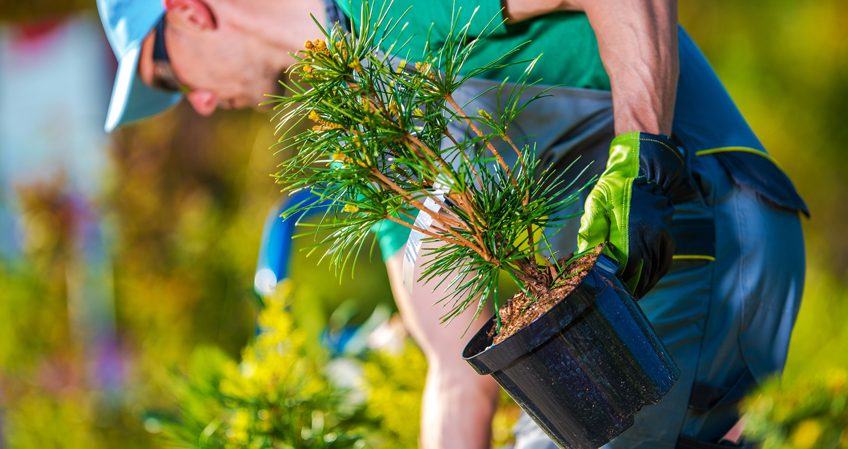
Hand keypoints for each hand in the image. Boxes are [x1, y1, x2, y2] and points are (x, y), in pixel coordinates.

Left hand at [577, 132, 694, 297]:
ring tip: (631, 298)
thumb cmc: (615, 187)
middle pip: (643, 273)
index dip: (619, 283)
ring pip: (655, 271)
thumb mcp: (596, 202)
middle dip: (631, 290)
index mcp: (633, 229)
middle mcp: (652, 235)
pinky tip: (645, 284)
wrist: (644, 170)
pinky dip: (656, 276)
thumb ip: (590, 227)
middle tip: (618, 302)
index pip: (628, 266)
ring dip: (644, 286)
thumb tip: (582, 254)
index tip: (609, 292)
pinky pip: (665, 263)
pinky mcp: (669, 237)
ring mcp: (663, 237)